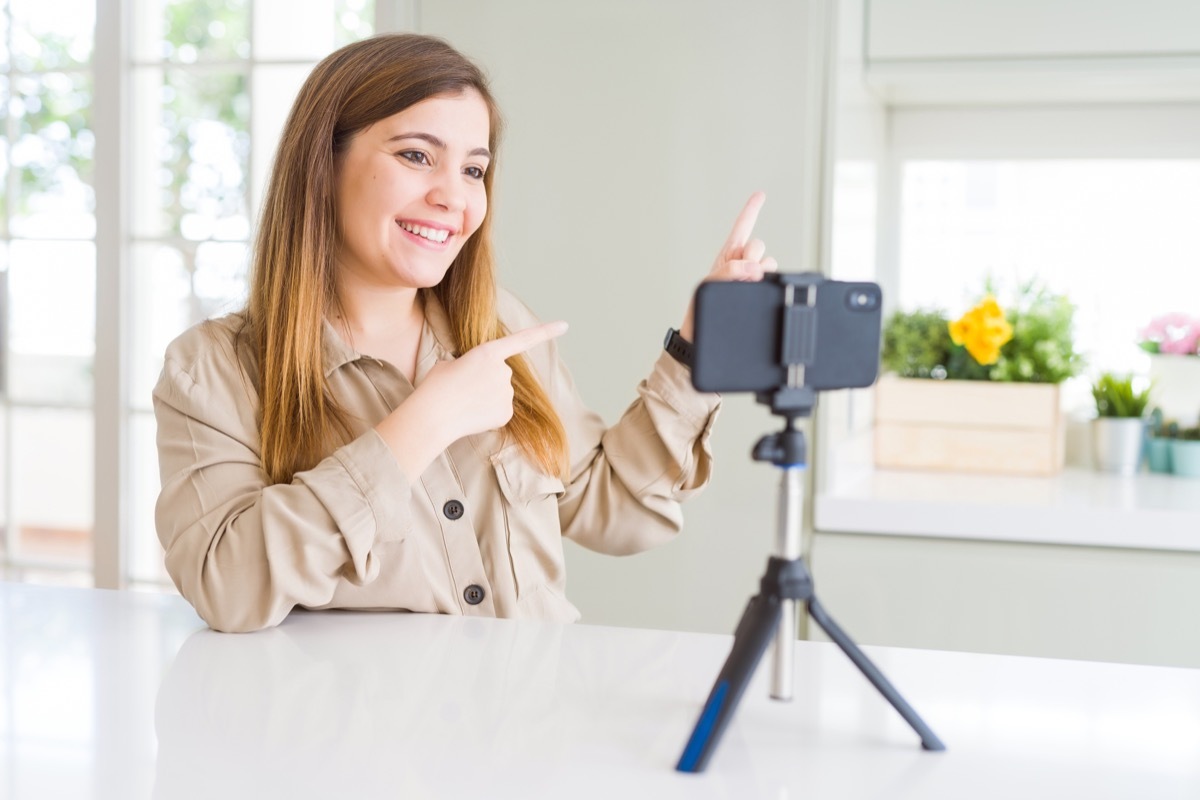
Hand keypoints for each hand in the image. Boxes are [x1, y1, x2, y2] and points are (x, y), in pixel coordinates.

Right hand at [377, 320, 567, 479]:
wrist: (433, 415)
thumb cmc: (436, 386)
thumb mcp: (450, 364)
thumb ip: (473, 365)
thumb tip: (478, 379)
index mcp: (488, 352)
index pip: (522, 340)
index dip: (545, 332)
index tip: (565, 325)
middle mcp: (503, 371)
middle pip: (501, 373)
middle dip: (486, 380)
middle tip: (462, 388)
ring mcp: (507, 393)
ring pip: (500, 393)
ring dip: (485, 397)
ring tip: (464, 402)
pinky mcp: (506, 413)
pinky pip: (500, 411)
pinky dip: (488, 414)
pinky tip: (472, 415)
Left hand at [679, 191, 776, 340]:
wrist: (703, 334)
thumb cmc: (699, 309)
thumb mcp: (709, 283)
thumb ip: (729, 270)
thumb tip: (755, 268)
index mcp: (727, 256)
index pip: (741, 227)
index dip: (751, 210)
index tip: (760, 194)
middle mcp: (742, 264)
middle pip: (758, 245)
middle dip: (752, 254)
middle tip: (740, 272)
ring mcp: (752, 278)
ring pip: (768, 262)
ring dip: (759, 270)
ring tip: (743, 287)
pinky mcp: (759, 291)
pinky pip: (771, 278)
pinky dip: (767, 280)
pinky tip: (756, 289)